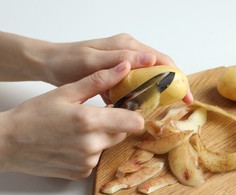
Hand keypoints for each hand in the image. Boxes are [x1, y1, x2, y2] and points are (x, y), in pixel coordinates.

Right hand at [0, 61, 143, 178]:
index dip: (134, 115)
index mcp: (90, 121)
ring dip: (99, 138)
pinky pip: (95, 160)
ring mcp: (87, 162)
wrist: (9, 143)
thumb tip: (124, 68)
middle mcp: (92, 145)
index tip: (127, 109)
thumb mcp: (65, 92)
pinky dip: (88, 152)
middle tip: (92, 116)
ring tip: (76, 131)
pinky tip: (70, 144)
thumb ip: (98, 80)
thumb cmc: (34, 115)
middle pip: (122, 133)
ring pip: (107, 146)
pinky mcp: (81, 173)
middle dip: (114, 124)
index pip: (134, 122)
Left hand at [43, 33, 192, 103]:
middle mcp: (128, 50)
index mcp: (127, 46)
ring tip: (167, 107)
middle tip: (180, 104)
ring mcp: (123, 60)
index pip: (161, 60)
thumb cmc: (68, 61)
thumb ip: (120, 60)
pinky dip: (142, 93)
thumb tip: (150, 59)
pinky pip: (136, 82)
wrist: (49, 63)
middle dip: (172, 85)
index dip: (177, 77)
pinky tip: (143, 105)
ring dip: (158, 90)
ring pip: (149, 75)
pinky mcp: (117, 70)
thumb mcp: (92, 61)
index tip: (185, 96)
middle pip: (159, 67)